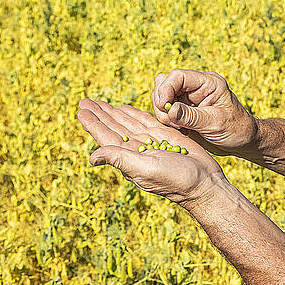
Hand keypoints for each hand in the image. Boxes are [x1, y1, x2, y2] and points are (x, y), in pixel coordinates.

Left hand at [77, 98, 225, 205]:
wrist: (203, 183)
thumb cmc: (176, 180)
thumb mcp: (145, 168)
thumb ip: (120, 159)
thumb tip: (92, 158)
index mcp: (128, 158)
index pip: (106, 137)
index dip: (93, 123)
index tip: (81, 110)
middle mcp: (136, 150)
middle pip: (113, 127)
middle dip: (99, 114)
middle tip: (84, 101)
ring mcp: (150, 143)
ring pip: (126, 122)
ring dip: (112, 112)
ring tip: (99, 102)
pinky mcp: (164, 136)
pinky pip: (144, 122)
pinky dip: (133, 114)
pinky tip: (124, 109)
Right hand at [151, 69, 257, 157]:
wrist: (243, 141)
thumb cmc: (236, 129)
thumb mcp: (215, 123)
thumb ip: (192, 116)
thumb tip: (170, 110)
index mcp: (208, 83)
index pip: (178, 76)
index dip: (166, 89)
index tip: (164, 107)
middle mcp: (196, 87)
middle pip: (165, 82)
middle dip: (162, 101)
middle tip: (171, 121)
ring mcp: (188, 98)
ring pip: (161, 96)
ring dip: (163, 112)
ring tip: (178, 127)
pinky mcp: (183, 109)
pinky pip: (165, 109)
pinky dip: (165, 119)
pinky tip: (179, 130)